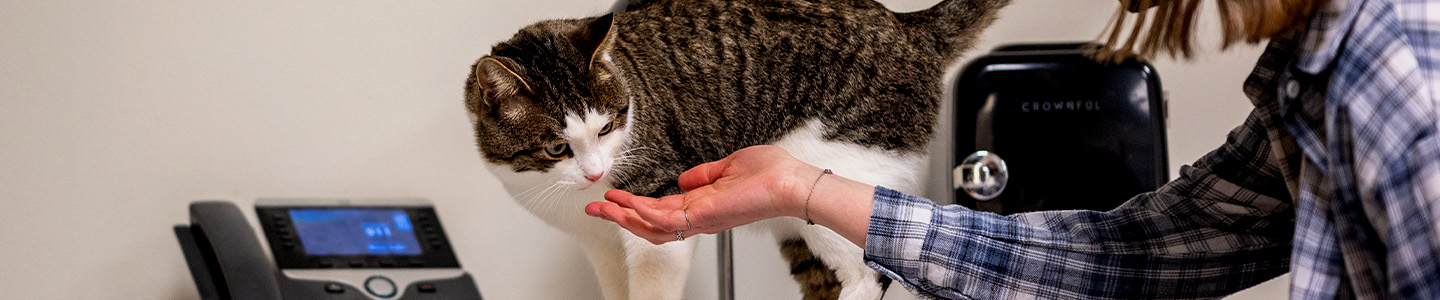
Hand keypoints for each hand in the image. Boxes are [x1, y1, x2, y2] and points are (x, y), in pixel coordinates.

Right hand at [585, 145, 821, 243]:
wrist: (791, 182)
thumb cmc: (772, 174)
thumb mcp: (729, 166)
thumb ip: (705, 174)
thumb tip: (684, 178)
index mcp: (702, 205)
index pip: (662, 211)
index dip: (635, 206)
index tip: (614, 198)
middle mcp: (698, 217)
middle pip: (650, 225)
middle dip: (620, 218)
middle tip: (595, 208)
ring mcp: (701, 219)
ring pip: (653, 227)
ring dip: (624, 218)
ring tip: (602, 208)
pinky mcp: (705, 216)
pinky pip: (667, 221)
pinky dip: (645, 213)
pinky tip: (628, 204)